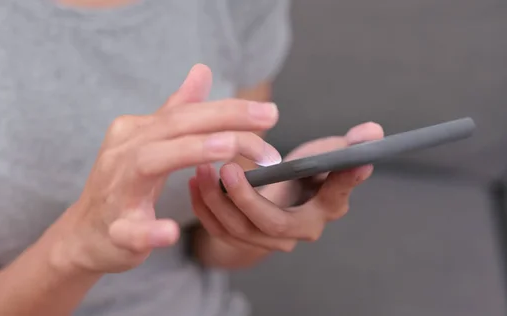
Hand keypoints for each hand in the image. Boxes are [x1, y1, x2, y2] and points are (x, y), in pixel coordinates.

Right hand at [52, 64, 282, 273]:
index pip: (186, 114)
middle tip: (268, 119)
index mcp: (136, 132)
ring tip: (228, 147)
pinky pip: (129, 229)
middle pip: (174, 127)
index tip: (269, 112)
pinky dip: (149, 230)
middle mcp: (123, 153)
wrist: (84, 234)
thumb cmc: (123, 185)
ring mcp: (115, 191)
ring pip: (149, 163)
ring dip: (189, 151)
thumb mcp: (150, 142)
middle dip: (223, 120)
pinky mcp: (114, 230)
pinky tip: (169, 231)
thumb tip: (202, 71)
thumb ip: (175, 110)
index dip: (229, 110)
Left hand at [189, 122, 383, 252]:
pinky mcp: (242, 240)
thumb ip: (344, 147)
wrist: (277, 198)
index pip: (335, 196)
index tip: (345, 161)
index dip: (341, 181)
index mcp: (325, 208)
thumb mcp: (324, 156)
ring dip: (218, 200)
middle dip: (247, 198)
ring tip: (203, 168)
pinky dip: (204, 207)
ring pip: (239, 229)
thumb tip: (373, 132)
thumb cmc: (304, 173)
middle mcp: (298, 231)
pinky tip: (195, 181)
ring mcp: (268, 240)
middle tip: (229, 167)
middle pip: (272, 224)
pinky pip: (219, 230)